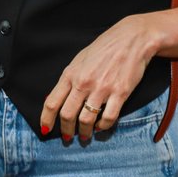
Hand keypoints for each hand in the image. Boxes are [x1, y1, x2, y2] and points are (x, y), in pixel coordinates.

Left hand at [40, 14, 153, 140]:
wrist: (132, 39)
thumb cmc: (103, 49)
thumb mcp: (78, 61)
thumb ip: (67, 80)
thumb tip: (56, 99)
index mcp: (70, 75)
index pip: (51, 103)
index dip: (46, 119)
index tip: (46, 130)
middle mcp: (83, 83)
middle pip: (67, 115)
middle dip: (65, 130)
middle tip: (67, 137)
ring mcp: (102, 89)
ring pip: (86, 120)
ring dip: (83, 132)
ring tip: (84, 136)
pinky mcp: (121, 92)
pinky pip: (108, 117)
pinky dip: (103, 126)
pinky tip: (101, 127)